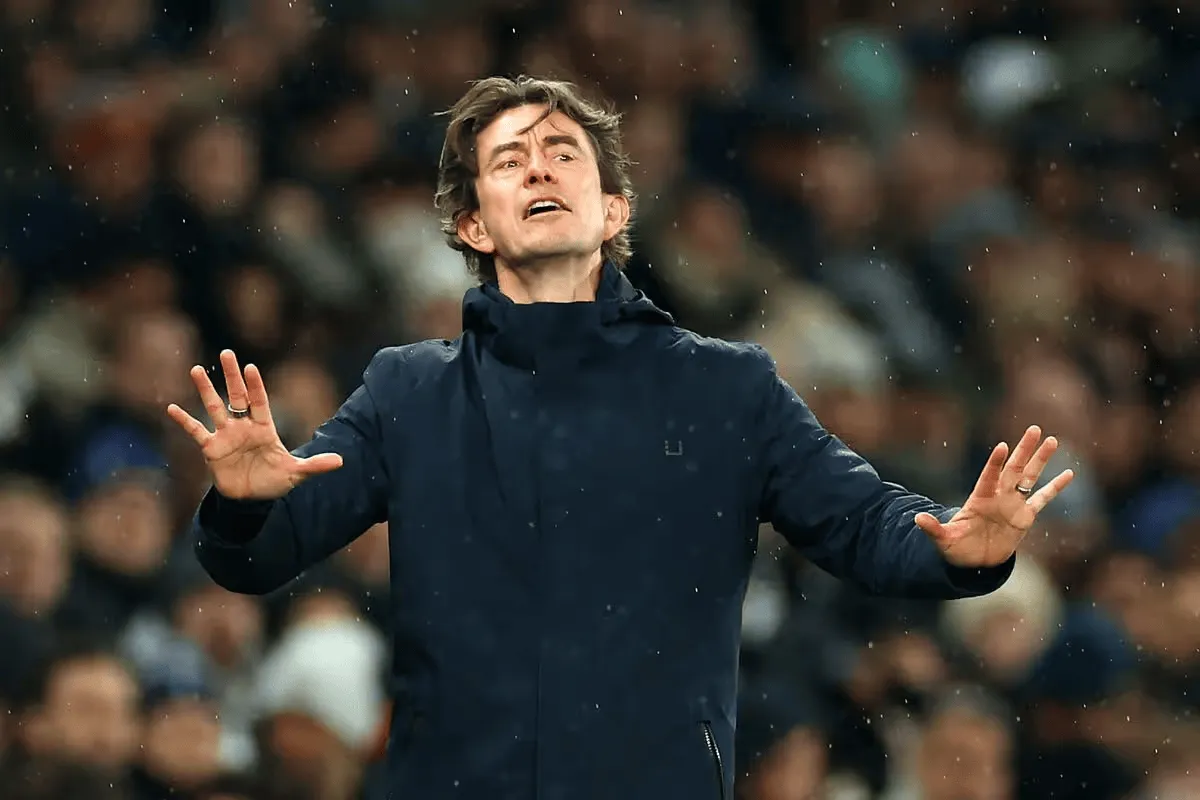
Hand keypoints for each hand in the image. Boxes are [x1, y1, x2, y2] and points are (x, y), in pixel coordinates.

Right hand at [166, 350, 342, 499]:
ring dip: (206, 389)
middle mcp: (244, 427)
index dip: (255, 386)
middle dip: (232, 376)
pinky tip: (171, 408)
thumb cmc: (274, 481)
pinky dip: (184, 421)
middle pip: (237, 396)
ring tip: (197, 369)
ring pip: (214, 407)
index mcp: (264, 428)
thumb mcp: (296, 473)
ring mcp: (226, 436)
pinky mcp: (211, 449)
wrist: (251, 500)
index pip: (259, 402)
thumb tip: (341, 461)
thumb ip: (315, 465)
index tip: (250, 368)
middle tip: (227, 352)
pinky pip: (196, 431)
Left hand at [914, 425, 1074, 567]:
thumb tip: (917, 520)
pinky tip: (1069, 473)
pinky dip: (1055, 487)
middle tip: (1035, 428)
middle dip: (1024, 449)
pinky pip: (1043, 499)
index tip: (1002, 446)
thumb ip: (933, 529)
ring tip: (1052, 440)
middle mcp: (998, 497)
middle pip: (1014, 469)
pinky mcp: (1025, 517)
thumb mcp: (943, 539)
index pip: (989, 477)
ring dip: (1041, 460)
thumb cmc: (956, 548)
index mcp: (979, 499)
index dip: (995, 463)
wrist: (974, 561)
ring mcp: (1013, 505)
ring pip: (1030, 477)